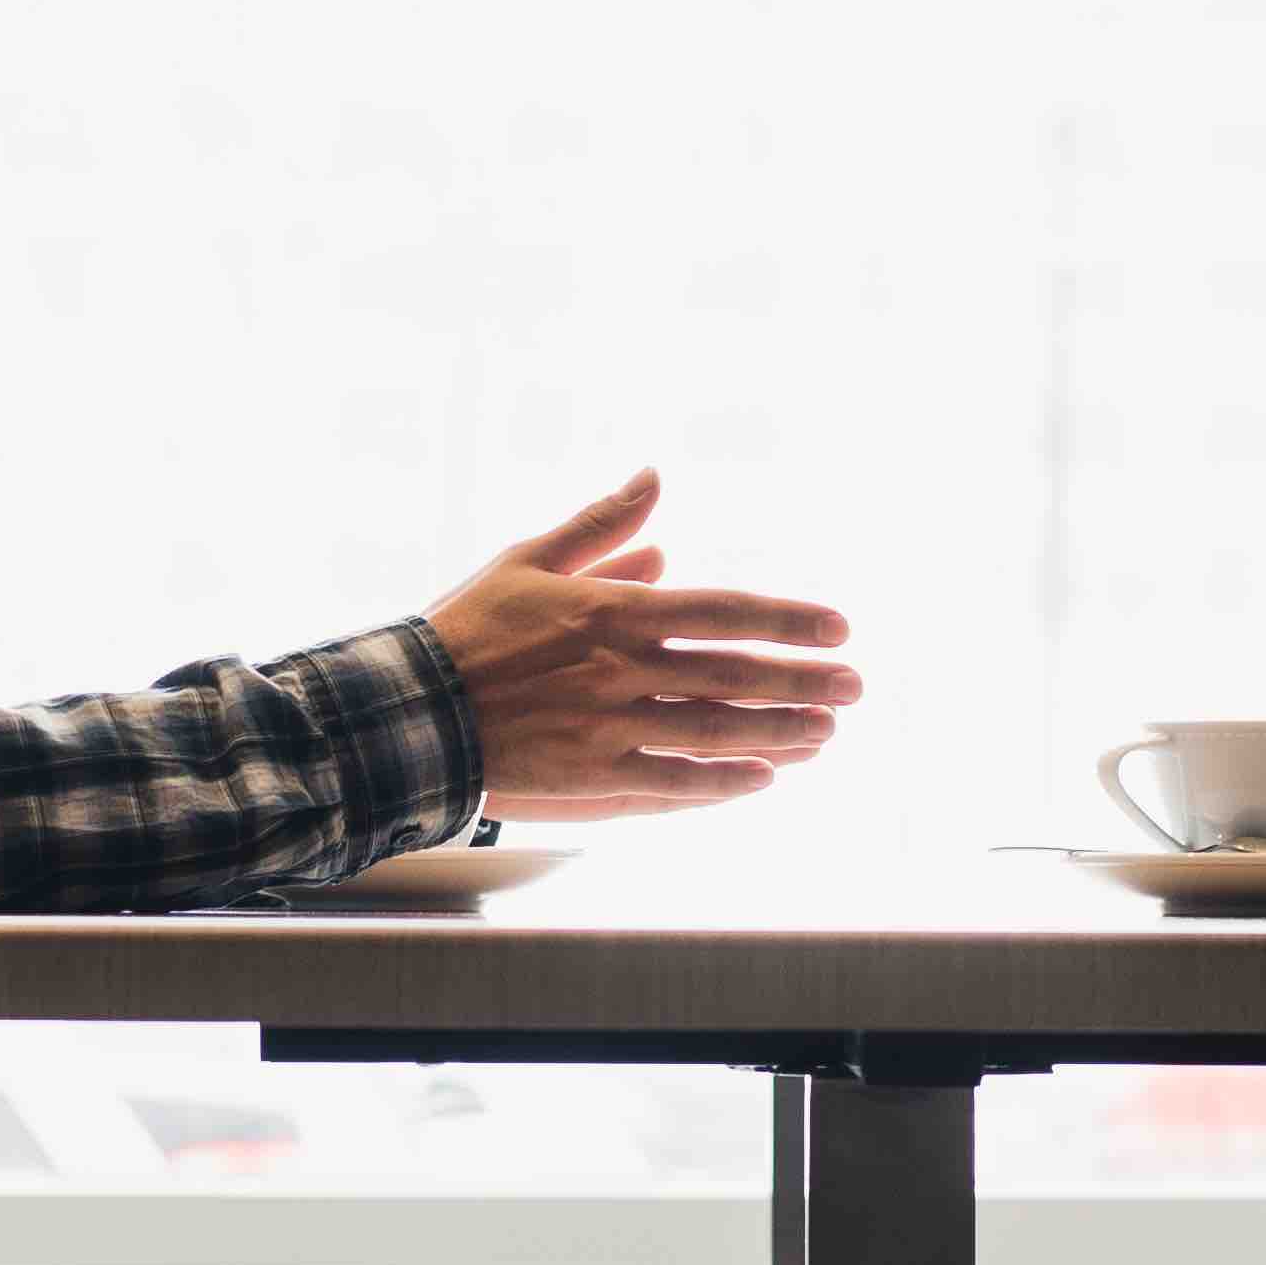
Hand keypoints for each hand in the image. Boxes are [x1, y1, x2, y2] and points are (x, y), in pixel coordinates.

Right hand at [426, 472, 863, 820]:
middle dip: (802, 681)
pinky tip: (764, 780)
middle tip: (854, 688)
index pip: (723, 611)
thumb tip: (655, 481)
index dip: (788, 619)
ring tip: (825, 734)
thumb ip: (601, 524)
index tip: (839, 628)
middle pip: (734, 674)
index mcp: (614, 611)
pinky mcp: (593, 777)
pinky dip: (722, 783)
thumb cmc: (469, 630)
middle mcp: (623, 669)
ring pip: (714, 730)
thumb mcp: (530, 560)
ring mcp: (611, 727)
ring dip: (777, 732)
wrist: (410, 709)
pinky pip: (673, 783)